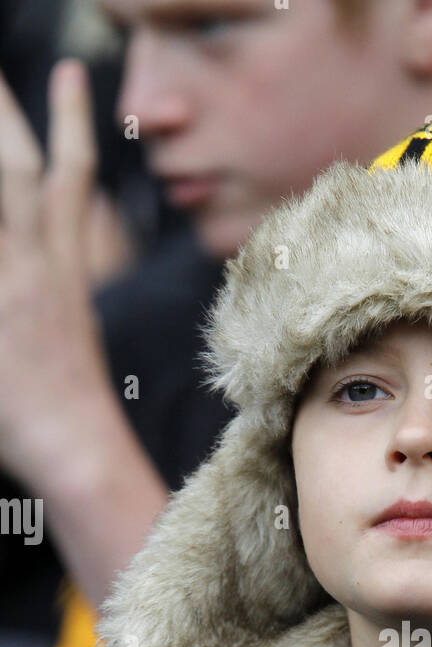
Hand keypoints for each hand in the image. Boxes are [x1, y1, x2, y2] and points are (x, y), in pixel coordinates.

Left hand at [0, 57, 114, 489]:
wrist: (78, 449)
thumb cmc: (74, 410)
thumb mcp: (71, 329)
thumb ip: (59, 278)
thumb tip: (57, 247)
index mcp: (67, 265)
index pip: (69, 178)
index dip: (69, 126)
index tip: (70, 79)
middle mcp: (40, 260)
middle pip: (23, 164)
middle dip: (13, 110)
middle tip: (11, 66)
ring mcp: (13, 280)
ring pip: (2, 189)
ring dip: (0, 143)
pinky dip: (11, 212)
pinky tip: (29, 181)